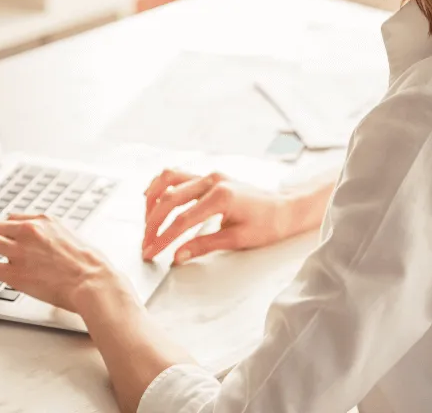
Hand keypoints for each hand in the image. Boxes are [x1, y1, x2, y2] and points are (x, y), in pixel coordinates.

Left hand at [0, 214, 135, 315]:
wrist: (92, 280)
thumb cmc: (91, 265)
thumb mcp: (74, 239)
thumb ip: (56, 238)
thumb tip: (51, 245)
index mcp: (45, 221)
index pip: (14, 219)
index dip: (2, 228)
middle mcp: (29, 231)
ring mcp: (19, 251)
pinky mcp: (13, 272)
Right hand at [141, 169, 325, 264]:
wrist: (285, 209)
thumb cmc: (268, 225)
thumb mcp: (236, 240)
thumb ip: (203, 246)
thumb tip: (177, 256)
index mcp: (221, 197)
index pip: (182, 220)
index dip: (163, 238)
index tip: (150, 251)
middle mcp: (212, 181)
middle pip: (169, 199)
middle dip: (153, 223)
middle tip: (146, 243)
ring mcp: (210, 175)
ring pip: (169, 180)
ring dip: (153, 201)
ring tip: (147, 222)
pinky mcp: (209, 176)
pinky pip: (177, 176)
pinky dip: (162, 186)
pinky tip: (153, 199)